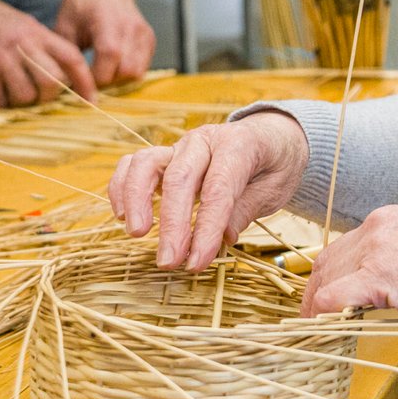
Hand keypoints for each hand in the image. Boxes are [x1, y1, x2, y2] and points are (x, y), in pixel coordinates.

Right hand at [0, 0, 94, 106]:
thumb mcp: (18, 22)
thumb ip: (37, 44)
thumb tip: (56, 71)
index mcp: (35, 31)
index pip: (72, 57)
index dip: (85, 81)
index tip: (90, 99)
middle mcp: (22, 45)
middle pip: (53, 82)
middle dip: (48, 97)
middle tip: (36, 97)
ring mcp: (0, 58)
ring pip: (26, 96)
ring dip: (20, 102)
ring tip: (8, 94)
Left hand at [55, 0, 154, 88]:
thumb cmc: (81, 5)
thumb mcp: (65, 26)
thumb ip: (67, 55)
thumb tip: (63, 84)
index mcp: (107, 21)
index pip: (110, 56)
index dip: (96, 76)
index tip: (82, 80)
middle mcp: (130, 27)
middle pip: (127, 70)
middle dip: (109, 81)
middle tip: (93, 79)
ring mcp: (143, 33)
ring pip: (138, 72)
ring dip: (120, 79)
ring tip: (104, 73)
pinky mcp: (149, 39)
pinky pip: (144, 66)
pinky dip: (130, 72)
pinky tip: (115, 66)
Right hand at [108, 112, 309, 270]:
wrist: (272, 135)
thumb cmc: (274, 164)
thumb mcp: (276, 187)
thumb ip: (247, 208)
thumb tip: (222, 237)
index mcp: (239, 144)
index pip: (218, 188)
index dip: (206, 227)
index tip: (197, 262)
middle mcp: (205, 141)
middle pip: (180, 178)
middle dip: (172, 224)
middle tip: (169, 262)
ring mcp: (180, 145)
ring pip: (147, 163)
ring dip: (137, 199)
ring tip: (137, 234)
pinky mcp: (164, 155)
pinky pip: (134, 164)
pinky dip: (122, 187)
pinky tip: (121, 216)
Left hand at [300, 206, 397, 325]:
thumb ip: (393, 260)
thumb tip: (371, 288)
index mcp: (389, 219)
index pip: (343, 247)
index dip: (327, 275)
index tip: (322, 296)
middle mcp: (378, 227)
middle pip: (328, 261)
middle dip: (314, 291)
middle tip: (308, 316)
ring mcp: (378, 250)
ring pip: (327, 279)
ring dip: (316, 305)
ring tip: (313, 328)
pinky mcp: (380, 276)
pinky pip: (335, 297)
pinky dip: (321, 313)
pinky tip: (320, 327)